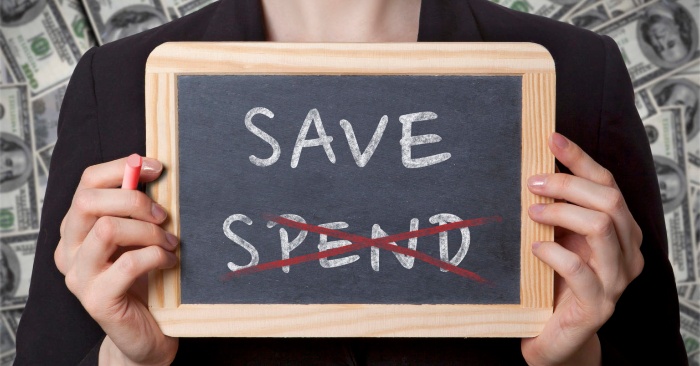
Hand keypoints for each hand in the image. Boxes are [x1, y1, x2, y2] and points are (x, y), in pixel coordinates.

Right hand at [54, 156, 177, 365]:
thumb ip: (136, 208)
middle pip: (88, 201)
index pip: (86, 183)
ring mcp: (78, 276)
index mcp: (77, 229)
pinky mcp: (96, 299)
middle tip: (163, 216)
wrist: (145, 331)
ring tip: (169, 242)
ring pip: (108, 229)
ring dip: (148, 231)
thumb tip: (150, 167)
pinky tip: (169, 261)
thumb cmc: (144, 278)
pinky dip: (156, 256)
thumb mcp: (138, 236)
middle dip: (134, 200)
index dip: (121, 168)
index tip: (156, 167)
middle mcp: (69, 249)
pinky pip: (128, 263)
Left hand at [521, 133, 643, 365]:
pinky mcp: (598, 304)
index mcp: (621, 230)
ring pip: (602, 226)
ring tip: (531, 212)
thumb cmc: (554, 280)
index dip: (580, 158)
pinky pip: (580, 269)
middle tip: (532, 183)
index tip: (550, 139)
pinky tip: (535, 247)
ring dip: (562, 213)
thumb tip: (535, 166)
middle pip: (608, 199)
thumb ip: (558, 207)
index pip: (607, 183)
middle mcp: (628, 251)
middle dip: (567, 185)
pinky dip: (554, 252)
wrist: (554, 334)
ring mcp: (617, 279)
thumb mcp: (559, 236)